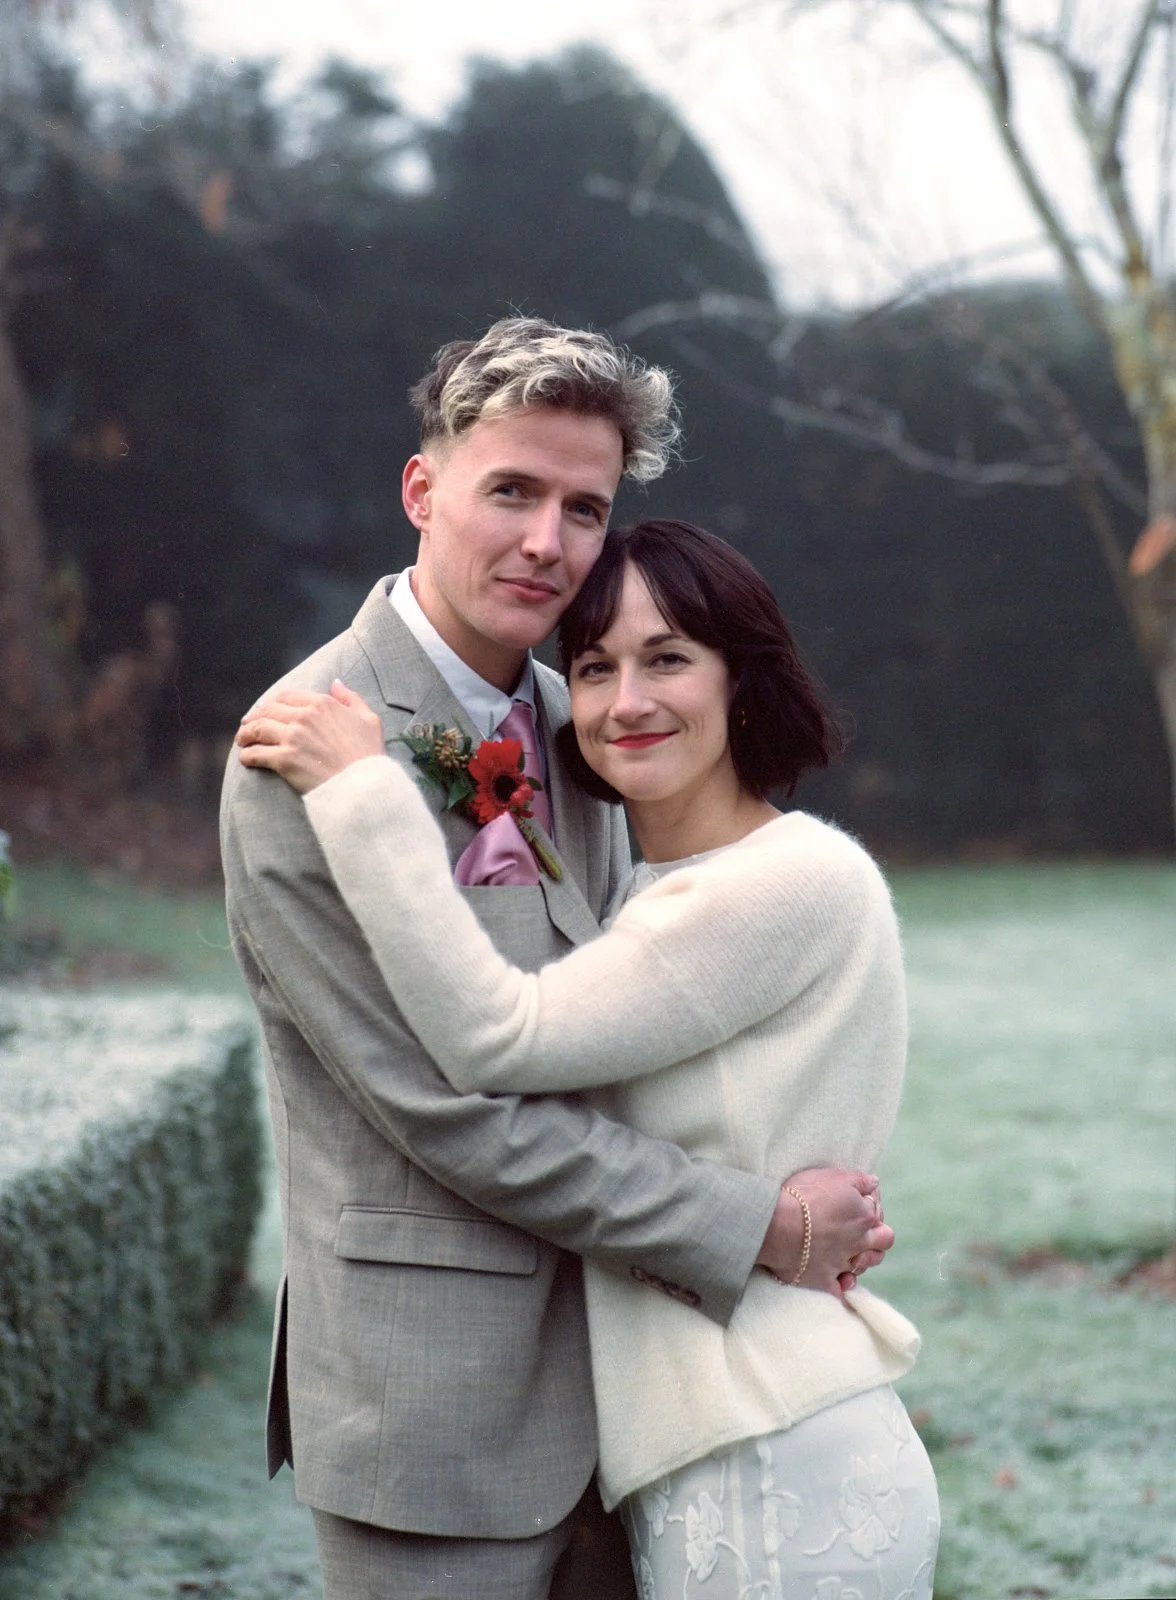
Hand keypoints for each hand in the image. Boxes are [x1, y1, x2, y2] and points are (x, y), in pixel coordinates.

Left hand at [236, 680, 383, 792]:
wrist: (364, 786)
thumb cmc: (369, 755)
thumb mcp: (369, 719)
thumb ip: (350, 698)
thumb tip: (335, 683)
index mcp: (322, 704)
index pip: (287, 696)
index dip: (273, 702)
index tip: (267, 710)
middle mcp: (304, 717)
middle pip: (267, 710)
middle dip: (254, 716)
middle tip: (248, 725)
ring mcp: (292, 738)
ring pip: (257, 729)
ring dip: (245, 734)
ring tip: (242, 741)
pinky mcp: (284, 760)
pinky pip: (256, 753)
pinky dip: (247, 755)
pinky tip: (246, 758)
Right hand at [755, 1168, 893, 1299]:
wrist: (776, 1226)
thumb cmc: (802, 1195)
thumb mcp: (833, 1176)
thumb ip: (859, 1180)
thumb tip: (875, 1182)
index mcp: (863, 1215)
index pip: (877, 1212)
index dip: (868, 1207)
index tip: (855, 1204)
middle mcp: (858, 1242)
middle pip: (883, 1242)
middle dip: (877, 1237)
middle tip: (861, 1232)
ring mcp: (843, 1264)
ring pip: (865, 1267)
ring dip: (862, 1260)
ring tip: (850, 1253)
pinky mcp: (825, 1282)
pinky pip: (841, 1292)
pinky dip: (841, 1289)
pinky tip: (838, 1282)